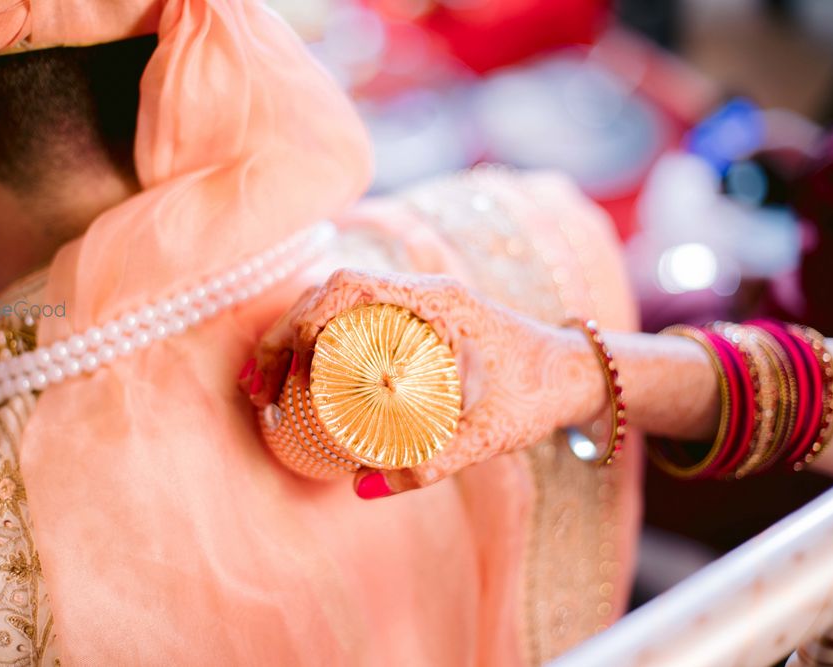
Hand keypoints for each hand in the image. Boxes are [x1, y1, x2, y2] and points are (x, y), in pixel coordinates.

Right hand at [239, 269, 600, 497]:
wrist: (575, 373)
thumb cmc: (538, 394)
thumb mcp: (489, 435)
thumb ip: (432, 462)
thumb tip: (361, 485)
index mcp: (437, 301)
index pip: (350, 288)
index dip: (303, 321)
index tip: (282, 370)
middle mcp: (420, 292)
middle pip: (329, 294)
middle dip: (282, 336)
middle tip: (258, 390)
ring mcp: (415, 302)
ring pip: (336, 304)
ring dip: (294, 338)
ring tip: (265, 386)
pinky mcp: (414, 320)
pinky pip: (354, 320)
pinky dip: (319, 344)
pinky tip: (301, 379)